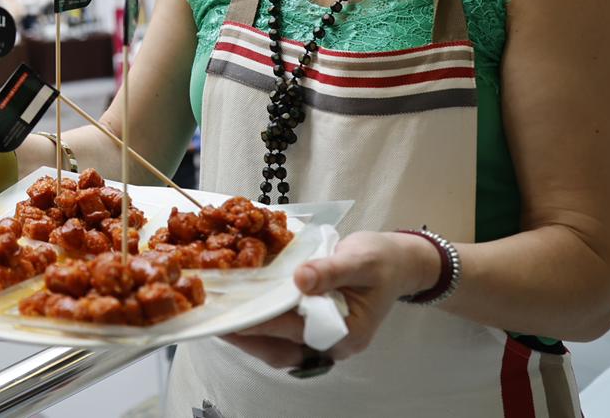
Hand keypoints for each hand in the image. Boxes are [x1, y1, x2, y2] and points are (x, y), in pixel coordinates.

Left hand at [223, 231, 437, 367]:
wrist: (396, 262)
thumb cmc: (381, 261)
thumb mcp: (360, 260)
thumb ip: (330, 270)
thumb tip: (301, 279)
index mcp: (347, 333)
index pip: (294, 330)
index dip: (261, 321)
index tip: (232, 314)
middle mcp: (331, 344)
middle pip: (281, 350)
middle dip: (245, 337)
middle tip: (213, 321)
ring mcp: (321, 339)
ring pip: (277, 347)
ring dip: (248, 334)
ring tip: (217, 317)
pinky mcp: (312, 328)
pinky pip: (281, 334)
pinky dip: (259, 324)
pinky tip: (239, 307)